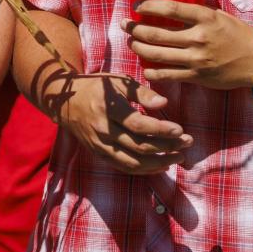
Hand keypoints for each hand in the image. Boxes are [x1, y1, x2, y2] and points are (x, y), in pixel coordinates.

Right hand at [54, 72, 191, 174]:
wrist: (64, 101)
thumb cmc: (97, 87)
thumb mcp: (118, 81)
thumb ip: (142, 93)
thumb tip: (164, 103)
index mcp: (108, 109)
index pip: (138, 125)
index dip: (161, 130)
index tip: (180, 130)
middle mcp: (103, 130)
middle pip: (140, 145)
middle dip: (167, 147)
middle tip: (188, 143)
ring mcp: (100, 145)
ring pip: (133, 162)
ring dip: (159, 163)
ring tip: (179, 157)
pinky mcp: (100, 154)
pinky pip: (125, 167)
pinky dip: (145, 170)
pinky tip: (161, 165)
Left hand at [127, 1, 252, 90]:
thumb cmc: (239, 34)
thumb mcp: (220, 16)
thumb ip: (198, 11)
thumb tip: (176, 0)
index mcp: (205, 17)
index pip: (170, 8)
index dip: (149, 5)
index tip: (137, 6)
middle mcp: (198, 37)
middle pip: (156, 33)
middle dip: (135, 29)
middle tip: (125, 25)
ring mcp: (197, 58)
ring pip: (157, 54)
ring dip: (138, 48)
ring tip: (131, 42)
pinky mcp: (197, 76)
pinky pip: (168, 75)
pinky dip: (152, 71)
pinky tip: (145, 67)